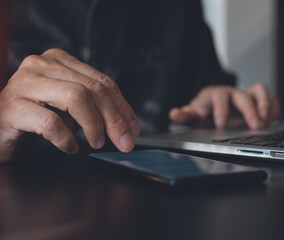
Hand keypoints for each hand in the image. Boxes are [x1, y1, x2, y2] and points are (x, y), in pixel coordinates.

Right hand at [0, 48, 139, 162]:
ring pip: (76, 97)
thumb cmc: (34, 118)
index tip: (133, 129)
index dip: (123, 107)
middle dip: (115, 119)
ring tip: (97, 143)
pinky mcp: (11, 107)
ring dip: (94, 125)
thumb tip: (125, 125)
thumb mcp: (67, 107)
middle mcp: (41, 65)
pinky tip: (70, 148)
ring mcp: (24, 83)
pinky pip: (51, 122)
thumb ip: (92, 106)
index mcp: (58, 61)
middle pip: (93, 89)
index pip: (102, 81)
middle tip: (124, 142)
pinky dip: (67, 139)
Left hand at [169, 84, 279, 129]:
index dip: (221, 109)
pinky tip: (272, 121)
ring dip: (265, 104)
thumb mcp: (193, 115)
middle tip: (253, 126)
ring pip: (260, 90)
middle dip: (249, 111)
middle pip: (243, 95)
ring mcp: (246, 96)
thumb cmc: (203, 112)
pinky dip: (274, 108)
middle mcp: (232, 93)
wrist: (213, 109)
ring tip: (267, 120)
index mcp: (214, 95)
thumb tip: (173, 114)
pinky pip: (271, 99)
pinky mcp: (257, 102)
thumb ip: (184, 116)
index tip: (221, 124)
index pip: (219, 96)